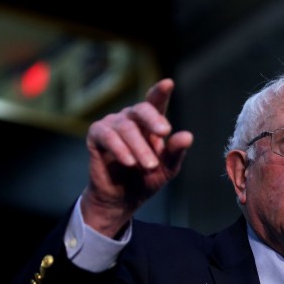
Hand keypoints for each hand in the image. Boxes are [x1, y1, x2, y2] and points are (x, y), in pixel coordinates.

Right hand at [80, 78, 193, 236]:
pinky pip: (106, 135)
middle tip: (164, 132)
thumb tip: (188, 136)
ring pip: (126, 127)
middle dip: (153, 119)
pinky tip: (129, 162)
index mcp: (149, 123)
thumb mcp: (166, 169)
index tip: (168, 83)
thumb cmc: (145, 180)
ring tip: (148, 166)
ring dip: (139, 147)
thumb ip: (175, 152)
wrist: (121, 199)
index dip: (160, 92)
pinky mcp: (96, 136)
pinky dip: (119, 148)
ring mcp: (112, 125)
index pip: (155, 102)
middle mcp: (130, 119)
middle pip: (140, 110)